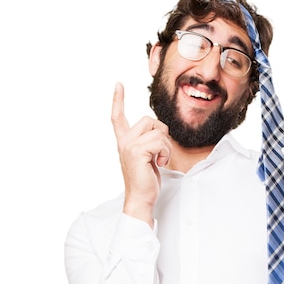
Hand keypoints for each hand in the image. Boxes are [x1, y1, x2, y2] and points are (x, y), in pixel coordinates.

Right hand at [111, 82, 170, 225]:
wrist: (141, 198)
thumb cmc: (146, 181)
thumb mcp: (147, 157)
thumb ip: (148, 141)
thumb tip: (160, 130)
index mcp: (124, 141)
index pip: (117, 117)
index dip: (118, 100)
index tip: (118, 85)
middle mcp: (123, 141)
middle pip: (148, 119)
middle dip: (162, 133)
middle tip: (160, 152)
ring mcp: (128, 145)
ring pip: (157, 130)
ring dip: (165, 146)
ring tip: (159, 160)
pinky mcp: (137, 151)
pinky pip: (160, 142)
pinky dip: (165, 153)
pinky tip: (159, 164)